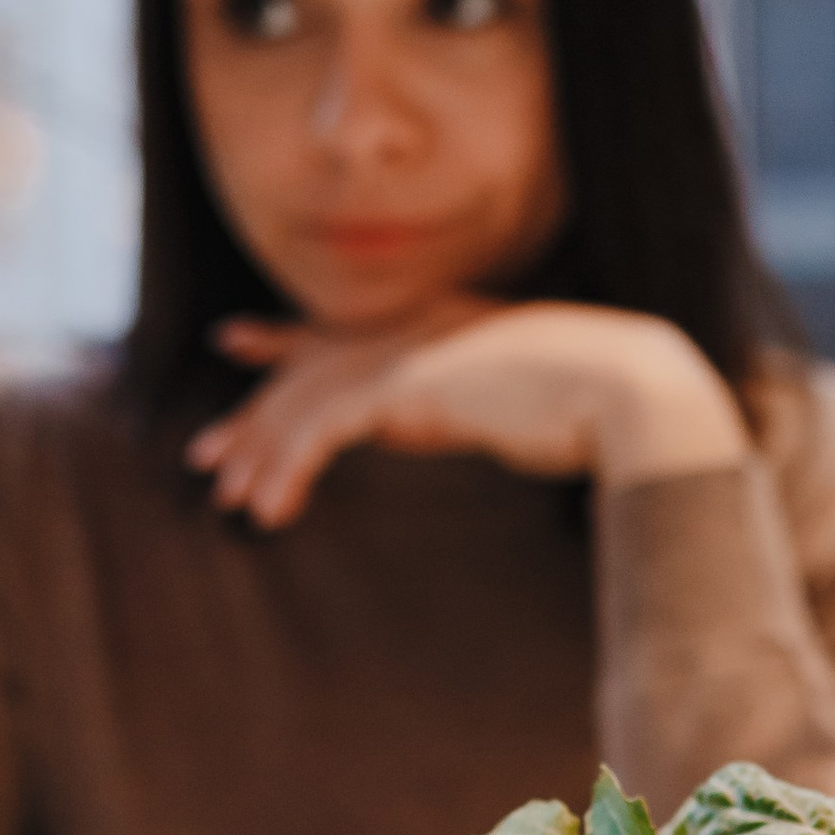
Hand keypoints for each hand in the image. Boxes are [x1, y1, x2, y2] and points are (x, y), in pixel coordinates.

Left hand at [184, 300, 748, 529]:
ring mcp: (410, 347)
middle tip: (205, 457)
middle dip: (253, 413)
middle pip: (308, 366)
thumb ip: (446, 409)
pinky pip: (323, 424)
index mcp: (437, 328)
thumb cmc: (589, 408)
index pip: (341, 329)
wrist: (629, 391)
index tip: (234, 340)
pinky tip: (272, 507)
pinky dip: (290, 465)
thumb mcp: (498, 406)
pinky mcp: (408, 379)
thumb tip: (408, 425)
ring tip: (235, 501)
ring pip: (305, 397)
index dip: (281, 337)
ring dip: (262, 450)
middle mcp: (414, 327)